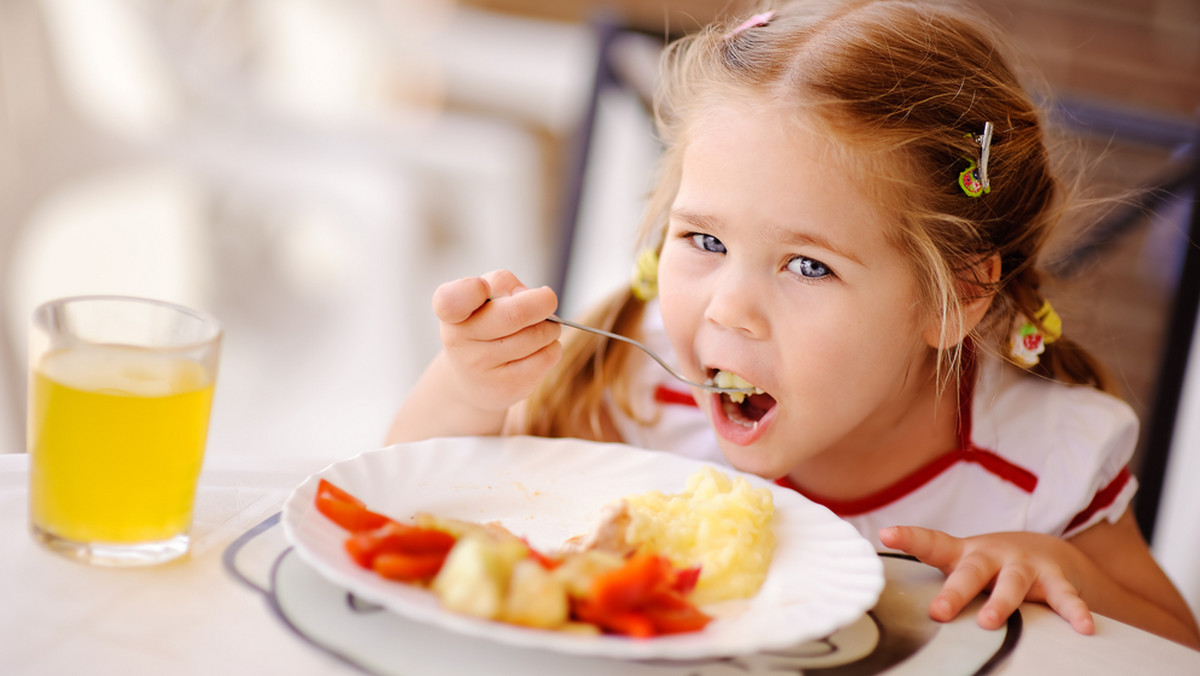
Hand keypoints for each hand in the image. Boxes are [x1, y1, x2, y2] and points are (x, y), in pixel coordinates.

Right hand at [433, 270, 561, 413]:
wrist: (471, 381)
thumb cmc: (482, 328)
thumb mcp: (480, 300)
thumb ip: (501, 284)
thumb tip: (530, 296)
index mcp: (450, 314)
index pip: (451, 300)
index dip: (470, 289)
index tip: (481, 287)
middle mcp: (459, 342)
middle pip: (515, 314)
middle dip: (542, 302)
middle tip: (548, 299)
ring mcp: (482, 369)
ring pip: (538, 335)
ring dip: (550, 326)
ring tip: (542, 328)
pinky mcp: (507, 387)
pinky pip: (548, 356)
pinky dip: (552, 346)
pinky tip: (540, 348)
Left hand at [879, 526, 1094, 634]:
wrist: (1046, 550)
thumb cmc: (989, 566)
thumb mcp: (962, 567)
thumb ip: (936, 582)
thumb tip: (892, 606)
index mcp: (964, 554)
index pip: (932, 544)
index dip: (909, 538)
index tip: (886, 533)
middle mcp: (993, 555)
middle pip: (971, 572)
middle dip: (955, 592)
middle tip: (938, 612)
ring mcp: (1025, 565)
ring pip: (1012, 583)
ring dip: (1002, 602)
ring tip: (990, 622)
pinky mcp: (1056, 578)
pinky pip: (1065, 597)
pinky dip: (1074, 612)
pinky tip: (1083, 628)